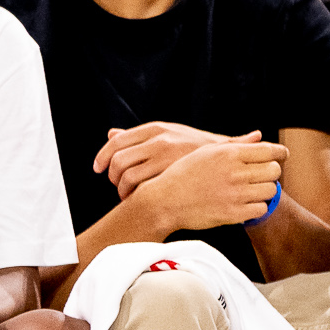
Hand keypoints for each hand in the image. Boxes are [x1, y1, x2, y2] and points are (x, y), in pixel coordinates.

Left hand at [94, 121, 227, 199]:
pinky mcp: (174, 175)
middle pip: (118, 161)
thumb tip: (111, 133)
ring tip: (129, 196)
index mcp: (157, 129)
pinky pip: (141, 188)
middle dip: (113, 177)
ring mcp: (168, 158)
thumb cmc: (195, 151)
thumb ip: (139, 137)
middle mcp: (161, 140)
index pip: (117, 141)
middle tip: (119, 186)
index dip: (102, 156)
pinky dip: (135, 196)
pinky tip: (140, 200)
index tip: (98, 168)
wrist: (231, 160)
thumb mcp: (169, 135)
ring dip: (122, 190)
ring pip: (127, 177)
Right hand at [131, 131, 285, 232]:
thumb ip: (236, 144)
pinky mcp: (233, 213)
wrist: (163, 202)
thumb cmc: (183, 175)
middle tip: (260, 177)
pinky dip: (255, 207)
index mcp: (229, 154)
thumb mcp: (205, 152)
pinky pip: (261, 209)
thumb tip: (259, 135)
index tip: (281, 157)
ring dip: (264, 191)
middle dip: (271, 173)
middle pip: (274, 171)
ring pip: (271, 190)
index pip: (269, 151)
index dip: (279, 154)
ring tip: (251, 191)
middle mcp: (234, 172)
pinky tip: (243, 204)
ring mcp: (235, 194)